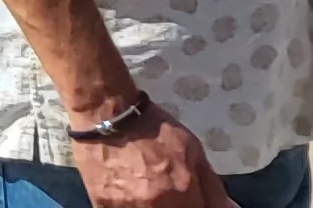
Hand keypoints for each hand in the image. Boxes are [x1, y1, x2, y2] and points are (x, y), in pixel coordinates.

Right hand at [66, 109, 232, 207]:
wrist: (104, 114)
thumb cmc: (153, 128)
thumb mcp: (191, 149)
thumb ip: (212, 185)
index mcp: (183, 193)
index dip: (195, 206)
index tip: (191, 200)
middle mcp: (156, 206)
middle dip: (175, 206)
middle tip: (168, 195)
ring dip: (151, 205)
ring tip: (147, 192)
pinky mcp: (101, 205)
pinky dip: (129, 206)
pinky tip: (130, 195)